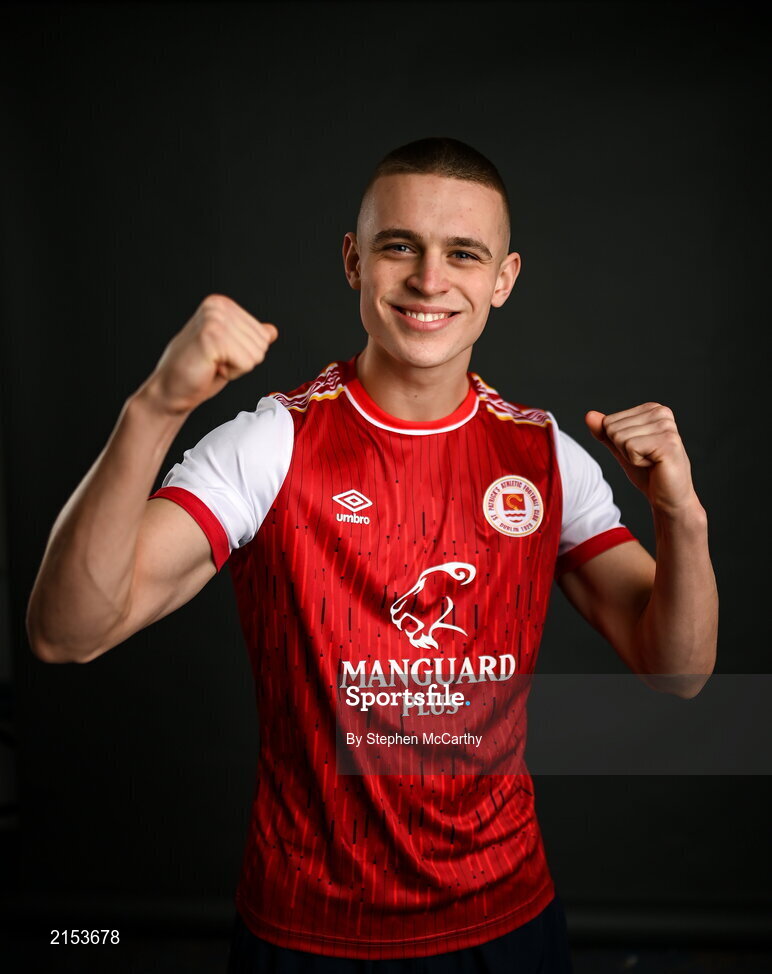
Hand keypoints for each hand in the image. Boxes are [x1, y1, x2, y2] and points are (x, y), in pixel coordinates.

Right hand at [142, 294, 277, 414]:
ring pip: (256, 354)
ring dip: (236, 367)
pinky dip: (231, 373)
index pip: (264, 335)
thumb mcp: (230, 351)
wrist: (170, 390)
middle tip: (214, 362)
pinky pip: (246, 363)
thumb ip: (249, 338)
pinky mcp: (212, 336)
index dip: (245, 354)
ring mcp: (214, 319)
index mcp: (221, 304)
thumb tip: (271, 330)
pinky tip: (211, 368)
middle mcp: (218, 306)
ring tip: (211, 364)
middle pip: (262, 344)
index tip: (220, 355)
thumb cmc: (197, 372)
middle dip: (242, 361)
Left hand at [584, 403, 699, 516]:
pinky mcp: (667, 442)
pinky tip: (654, 464)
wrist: (668, 497)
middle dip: (623, 450)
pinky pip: (630, 447)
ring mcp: (666, 426)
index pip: (609, 421)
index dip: (618, 443)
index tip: (640, 451)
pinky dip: (636, 462)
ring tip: (651, 461)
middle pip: (613, 428)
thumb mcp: (621, 449)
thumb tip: (589, 415)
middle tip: (645, 458)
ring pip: (620, 438)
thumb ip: (605, 432)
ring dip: (631, 456)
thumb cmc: (648, 472)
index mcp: (652, 409)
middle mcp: (661, 412)